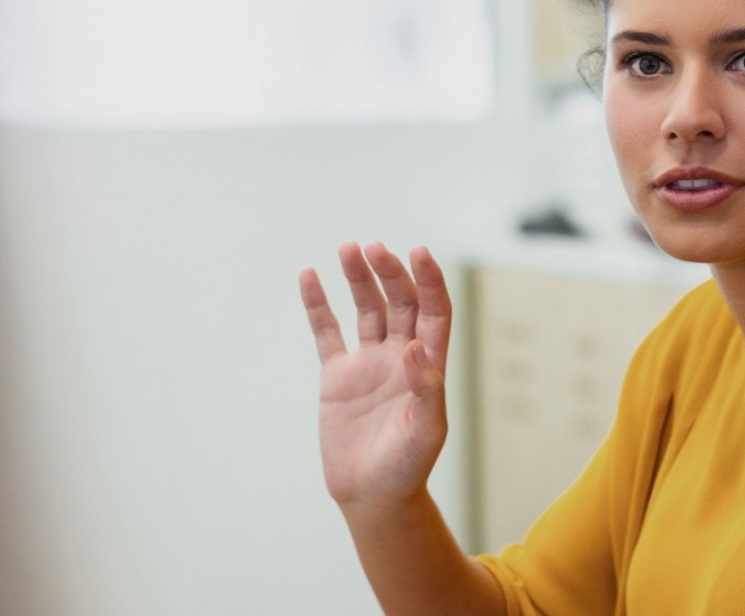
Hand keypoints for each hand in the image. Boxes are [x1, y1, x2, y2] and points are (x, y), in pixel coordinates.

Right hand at [299, 242, 452, 507]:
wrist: (372, 496)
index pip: (434, 311)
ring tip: (348, 248)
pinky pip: (327, 332)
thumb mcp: (426, 432)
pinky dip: (319, 304)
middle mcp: (401, 356)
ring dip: (359, 278)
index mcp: (428, 365)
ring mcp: (368, 363)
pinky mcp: (338, 375)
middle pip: (400, 301)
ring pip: (366, 309)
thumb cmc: (407, 467)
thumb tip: (414, 347)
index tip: (418, 252)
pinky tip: (311, 275)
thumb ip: (425, 389)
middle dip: (390, 273)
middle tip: (374, 248)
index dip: (429, 280)